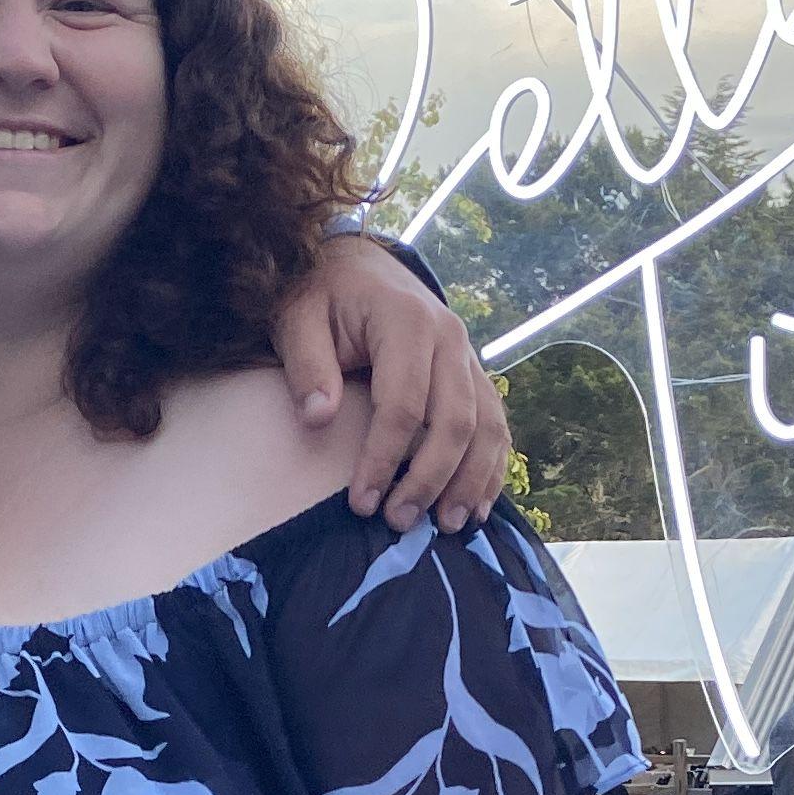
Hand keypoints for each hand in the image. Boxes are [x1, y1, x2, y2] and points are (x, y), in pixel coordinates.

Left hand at [275, 237, 513, 532]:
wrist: (359, 267)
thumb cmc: (322, 298)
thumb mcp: (298, 320)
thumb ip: (307, 366)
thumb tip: (318, 418)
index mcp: (407, 320)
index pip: (403, 403)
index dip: (384, 457)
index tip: (361, 502)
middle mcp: (450, 338)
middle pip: (454, 420)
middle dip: (429, 478)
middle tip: (399, 522)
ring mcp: (468, 357)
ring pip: (485, 426)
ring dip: (470, 480)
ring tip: (448, 527)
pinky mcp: (474, 375)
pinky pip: (495, 424)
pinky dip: (491, 468)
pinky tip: (476, 507)